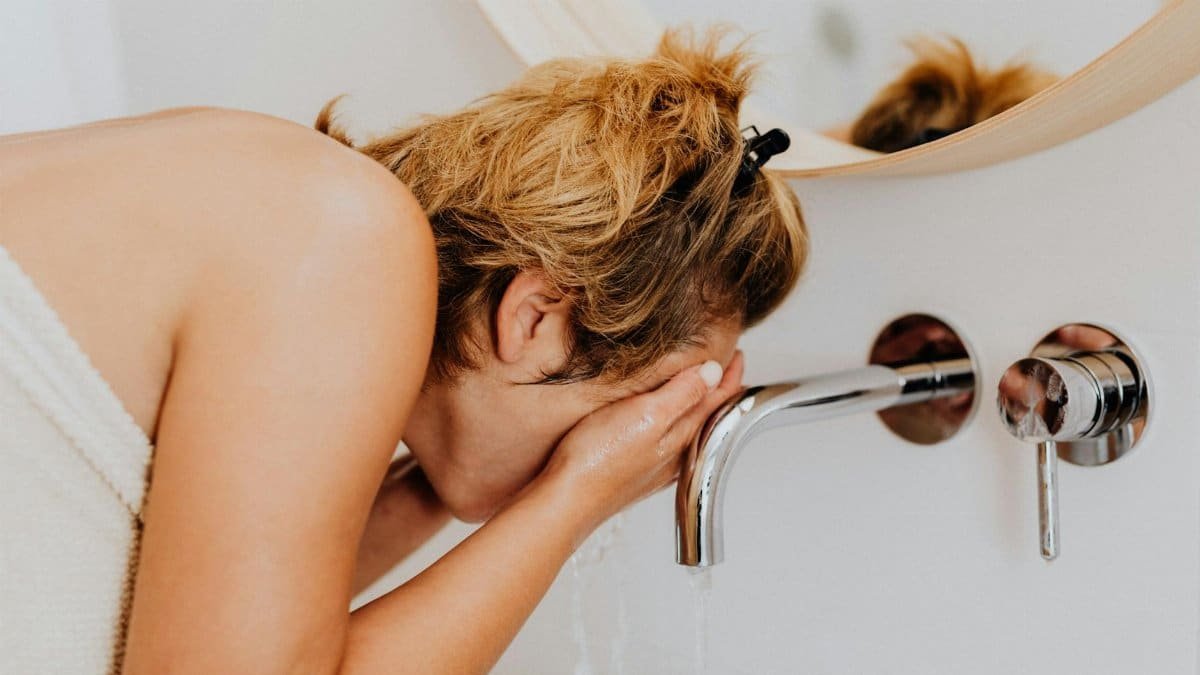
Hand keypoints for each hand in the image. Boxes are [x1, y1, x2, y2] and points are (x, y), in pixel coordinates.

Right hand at [538, 351, 745, 531]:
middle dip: (717, 389)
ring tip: (699, 388)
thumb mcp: (647, 415)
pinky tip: (662, 422)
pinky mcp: (636, 470)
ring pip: (688, 429)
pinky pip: (666, 440)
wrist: (567, 501)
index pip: (718, 400)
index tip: (738, 355)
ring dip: (697, 406)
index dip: (730, 375)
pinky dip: (674, 422)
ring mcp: (656, 464)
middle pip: (707, 415)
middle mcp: (675, 452)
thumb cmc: (599, 460)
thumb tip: (714, 371)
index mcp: (682, 434)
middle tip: (726, 367)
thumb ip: (682, 394)